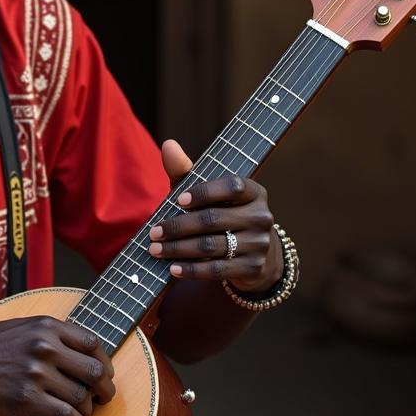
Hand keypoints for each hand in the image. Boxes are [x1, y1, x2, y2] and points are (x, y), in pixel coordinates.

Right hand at [0, 316, 115, 415]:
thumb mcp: (17, 327)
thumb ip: (48, 335)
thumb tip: (77, 352)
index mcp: (45, 325)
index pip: (93, 343)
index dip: (104, 362)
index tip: (104, 374)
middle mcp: (45, 346)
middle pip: (96, 371)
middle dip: (105, 389)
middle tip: (104, 399)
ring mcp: (36, 373)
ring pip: (83, 396)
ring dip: (88, 410)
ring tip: (83, 413)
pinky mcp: (26, 400)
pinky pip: (66, 415)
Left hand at [147, 139, 283, 293]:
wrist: (255, 253)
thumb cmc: (222, 213)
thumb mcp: (206, 192)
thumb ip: (186, 170)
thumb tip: (168, 145)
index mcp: (253, 191)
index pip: (231, 186)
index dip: (204, 192)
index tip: (177, 200)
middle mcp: (261, 216)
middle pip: (213, 219)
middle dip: (178, 226)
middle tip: (153, 233)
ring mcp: (260, 244)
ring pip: (212, 246)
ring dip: (179, 249)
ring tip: (156, 250)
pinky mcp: (253, 268)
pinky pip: (218, 270)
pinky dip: (192, 269)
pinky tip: (172, 268)